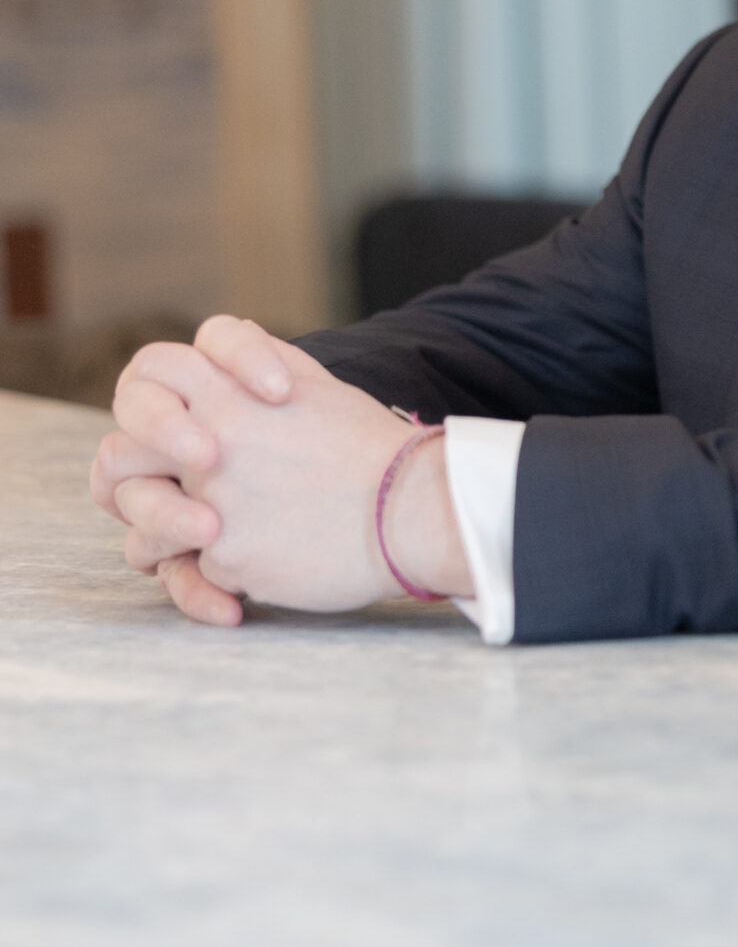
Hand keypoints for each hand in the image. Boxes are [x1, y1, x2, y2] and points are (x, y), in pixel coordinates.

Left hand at [91, 317, 471, 624]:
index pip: (154, 372)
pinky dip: (204, 584)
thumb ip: (259, 365)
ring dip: (157, 536)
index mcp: (230, 392)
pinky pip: (183, 575)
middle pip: (117, 454)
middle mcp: (209, 441)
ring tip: (199, 542)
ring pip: (138, 524)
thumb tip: (221, 363)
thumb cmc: (371, 451)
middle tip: (160, 497)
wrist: (412, 512)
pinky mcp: (225, 556)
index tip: (198, 429)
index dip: (160, 400)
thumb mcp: (316, 384)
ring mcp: (211, 501)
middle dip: (128, 479)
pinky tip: (239, 583)